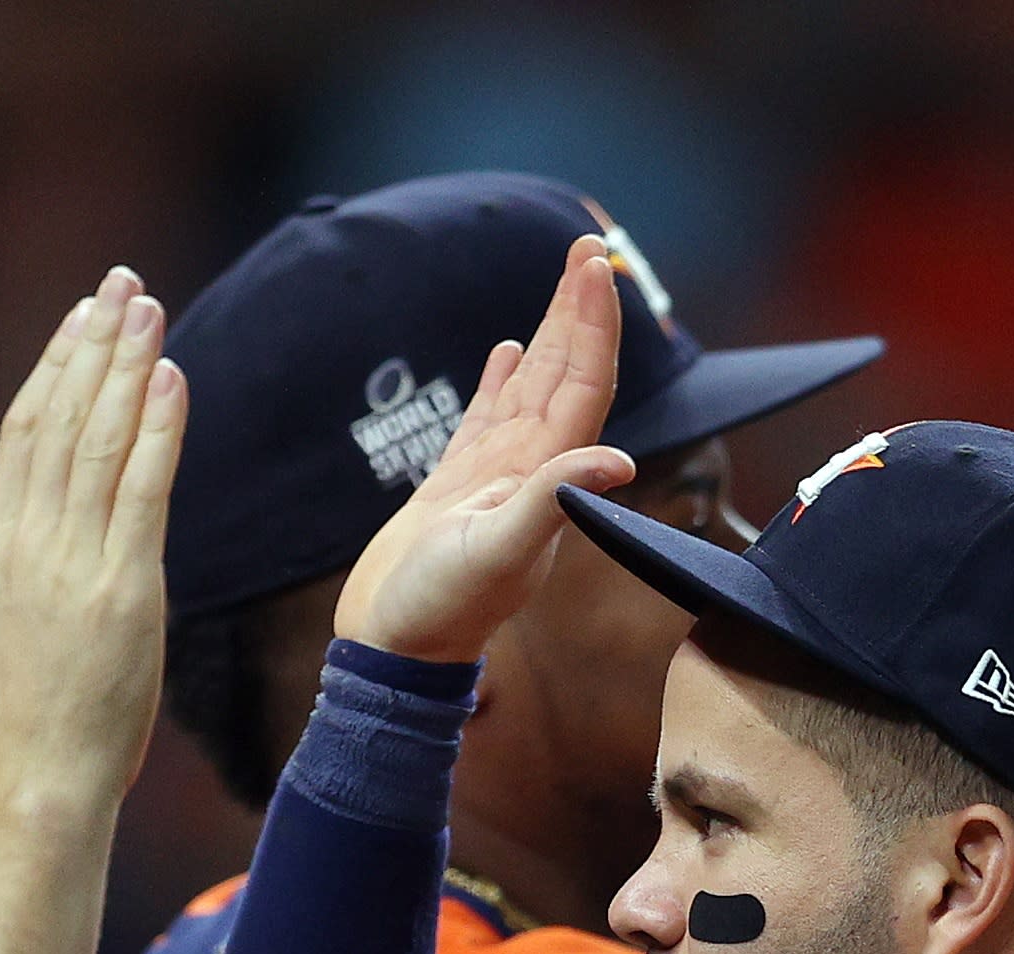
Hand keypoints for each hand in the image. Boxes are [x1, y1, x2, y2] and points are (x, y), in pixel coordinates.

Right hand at [0, 272, 188, 822]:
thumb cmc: (33, 703)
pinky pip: (141, 490)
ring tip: (147, 308)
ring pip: (97, 440)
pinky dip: (157, 429)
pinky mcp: (122, 588)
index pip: (25, 427)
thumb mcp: (1, 607)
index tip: (83, 313)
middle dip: (94, 343)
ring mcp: (71, 561)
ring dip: (125, 367)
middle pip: (60, 417)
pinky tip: (171, 380)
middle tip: (122, 282)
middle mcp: (27, 538)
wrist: (43, 775)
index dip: (55, 363)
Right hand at [336, 239, 638, 664]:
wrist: (394, 648)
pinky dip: (503, 380)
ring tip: (566, 282)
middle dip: (580, 310)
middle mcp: (530, 470)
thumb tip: (618, 462)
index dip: (595, 324)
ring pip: (532, 387)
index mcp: (546, 478)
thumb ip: (552, 503)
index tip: (597, 266)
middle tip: (587, 246)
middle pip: (566, 374)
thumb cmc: (439, 609)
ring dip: (551, 334)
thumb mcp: (495, 553)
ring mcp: (495, 476)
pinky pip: (490, 418)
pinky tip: (508, 351)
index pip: (582, 384)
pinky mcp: (459, 485)